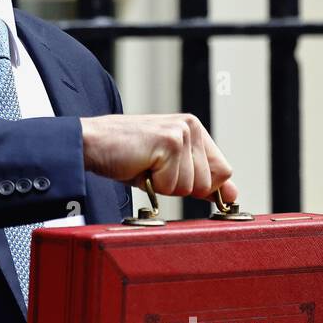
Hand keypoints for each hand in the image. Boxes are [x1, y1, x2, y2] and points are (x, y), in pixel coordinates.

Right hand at [79, 113, 236, 202]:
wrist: (91, 143)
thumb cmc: (124, 155)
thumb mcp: (166, 168)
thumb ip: (200, 179)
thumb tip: (231, 194)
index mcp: (193, 129)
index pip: (223, 170)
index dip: (206, 187)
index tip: (183, 185)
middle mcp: (191, 127)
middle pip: (208, 183)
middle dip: (179, 187)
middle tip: (153, 171)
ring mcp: (181, 133)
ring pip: (191, 187)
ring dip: (164, 186)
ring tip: (145, 167)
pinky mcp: (169, 142)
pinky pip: (172, 185)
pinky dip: (154, 186)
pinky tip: (140, 166)